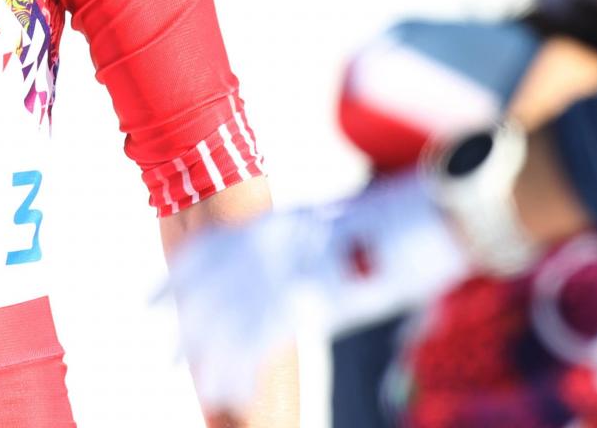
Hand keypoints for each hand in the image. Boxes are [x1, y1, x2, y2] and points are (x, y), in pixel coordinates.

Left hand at [165, 176, 470, 410]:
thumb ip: (312, 236)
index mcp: (283, 218)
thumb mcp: (342, 220)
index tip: (154, 297)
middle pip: (216, 282)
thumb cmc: (404, 212)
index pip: (214, 245)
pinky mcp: (320, 293)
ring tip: (194, 380)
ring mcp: (298, 264)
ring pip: (233, 314)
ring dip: (210, 351)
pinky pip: (264, 336)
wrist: (441, 205)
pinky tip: (223, 390)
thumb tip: (305, 250)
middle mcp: (281, 237)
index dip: (182, 273)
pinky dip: (240, 366)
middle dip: (190, 320)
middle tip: (168, 351)